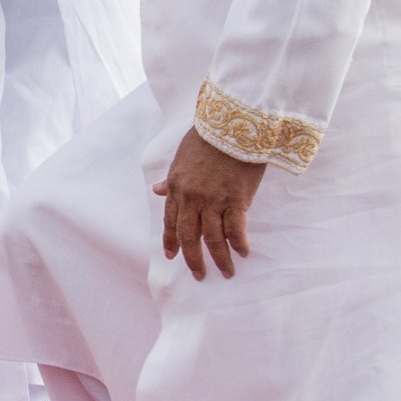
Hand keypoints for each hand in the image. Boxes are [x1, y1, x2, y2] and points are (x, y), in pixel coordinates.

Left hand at [154, 129, 265, 281]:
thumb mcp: (182, 157)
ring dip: (219, 259)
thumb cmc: (208, 137)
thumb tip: (157, 190)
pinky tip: (243, 253)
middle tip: (199, 275)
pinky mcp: (236, 200)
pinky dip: (238, 244)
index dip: (171, 242)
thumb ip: (171, 178)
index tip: (172, 257)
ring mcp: (213, 201)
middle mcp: (192, 198)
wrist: (233, 125)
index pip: (170, 221)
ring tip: (226, 272)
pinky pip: (235, 230)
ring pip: (212, 239)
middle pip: (189, 237)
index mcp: (176, 187)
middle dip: (193, 259)